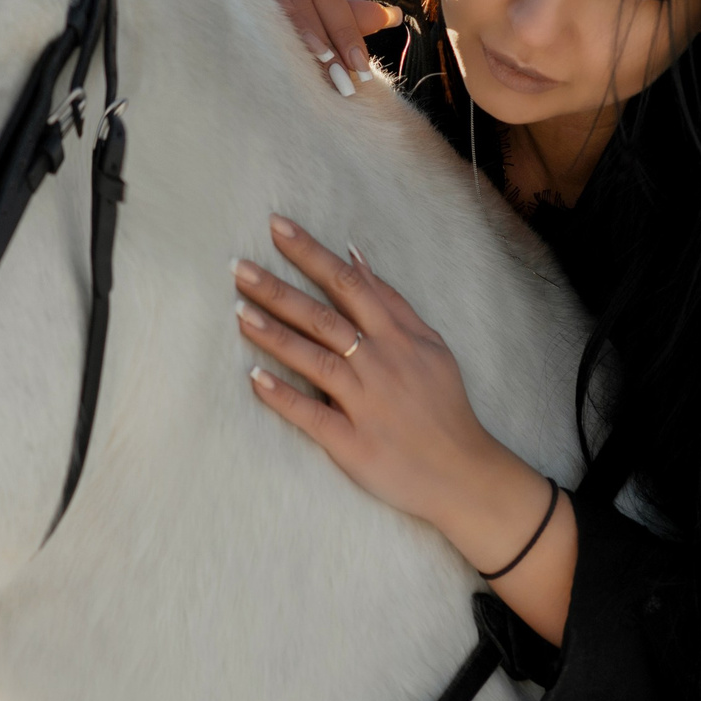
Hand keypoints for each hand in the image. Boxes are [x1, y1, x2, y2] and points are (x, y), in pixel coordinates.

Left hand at [235, 214, 574, 637]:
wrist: (463, 472)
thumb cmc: (444, 406)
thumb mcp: (430, 344)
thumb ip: (392, 301)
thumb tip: (355, 256)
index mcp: (397, 337)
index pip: (348, 283)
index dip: (310, 253)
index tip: (277, 227)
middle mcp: (380, 364)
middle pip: (323, 317)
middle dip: (278, 289)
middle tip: (237, 267)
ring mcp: (365, 404)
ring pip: (313, 360)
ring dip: (274, 335)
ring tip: (238, 312)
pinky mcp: (353, 443)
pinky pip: (312, 416)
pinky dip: (283, 397)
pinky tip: (254, 379)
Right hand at [253, 0, 403, 95]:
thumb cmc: (258, 12)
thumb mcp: (304, 12)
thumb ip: (346, 15)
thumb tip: (394, 17)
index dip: (351, 25)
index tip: (365, 67)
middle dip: (342, 35)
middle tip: (357, 78)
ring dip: (317, 38)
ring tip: (335, 73)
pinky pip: (264, 7)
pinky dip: (289, 31)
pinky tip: (302, 57)